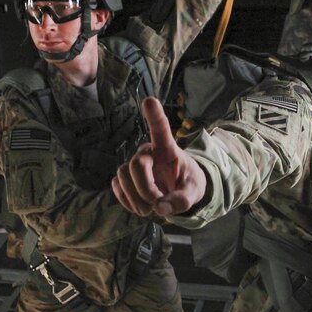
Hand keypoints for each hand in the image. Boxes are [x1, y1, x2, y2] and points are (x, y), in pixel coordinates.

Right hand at [112, 98, 207, 216]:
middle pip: (136, 164)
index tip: (149, 101)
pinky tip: (139, 208)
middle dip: (145, 189)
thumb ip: (183, 200)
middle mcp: (148, 152)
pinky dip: (126, 201)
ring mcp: (134, 163)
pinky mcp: (125, 177)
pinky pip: (116, 186)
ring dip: (134, 197)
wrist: (179, 190)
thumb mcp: (194, 192)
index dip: (154, 116)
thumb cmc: (188, 183)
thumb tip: (161, 208)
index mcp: (168, 149)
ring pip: (122, 175)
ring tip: (149, 211)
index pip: (160, 129)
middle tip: (157, 206)